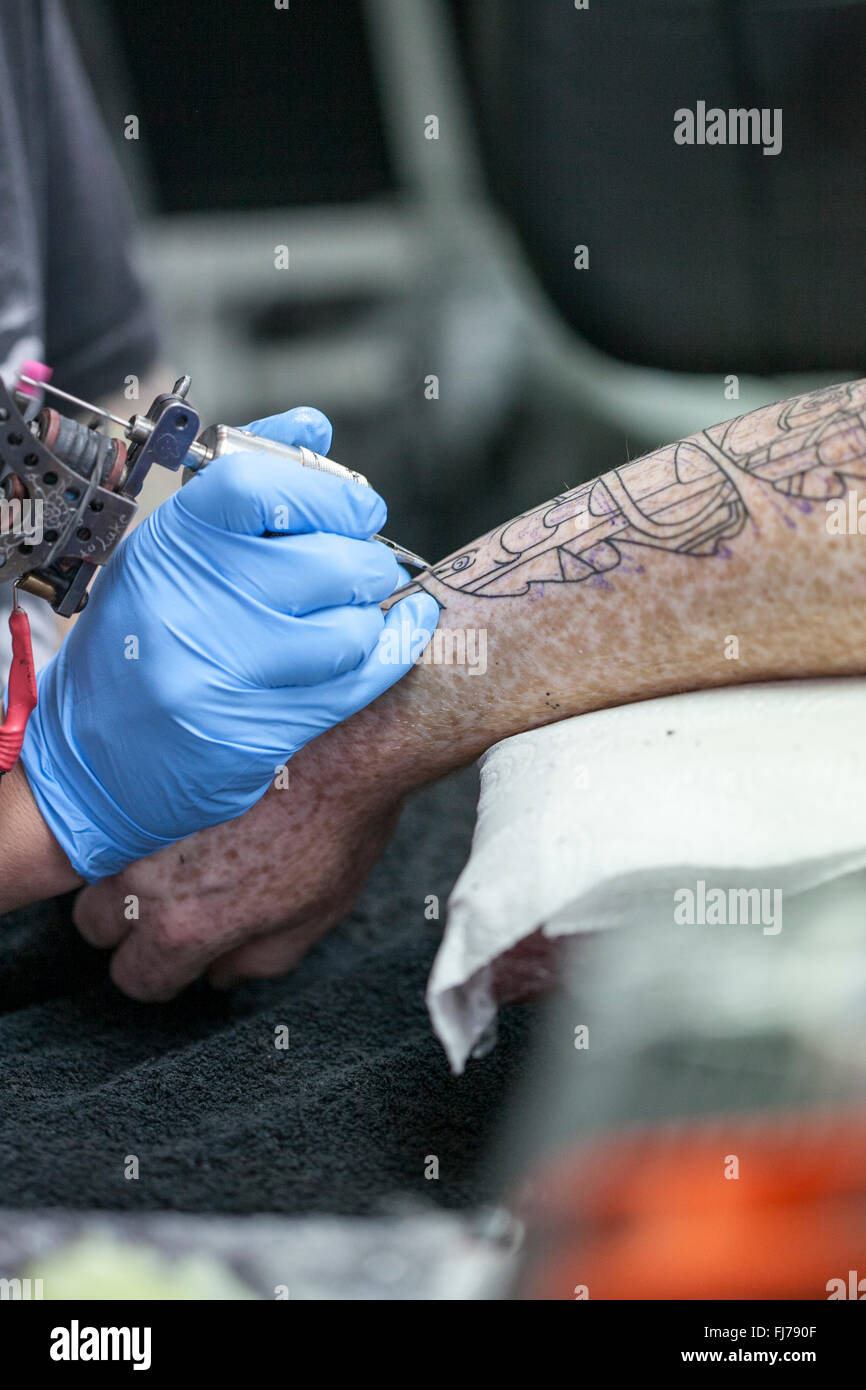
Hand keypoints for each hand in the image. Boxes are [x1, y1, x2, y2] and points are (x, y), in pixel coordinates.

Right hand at [21, 407, 437, 880]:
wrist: (93, 760)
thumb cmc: (143, 642)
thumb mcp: (171, 553)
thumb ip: (245, 484)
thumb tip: (315, 427)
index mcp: (168, 544)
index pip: (261, 484)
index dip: (329, 492)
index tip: (356, 509)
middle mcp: (188, 605)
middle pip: (327, 562)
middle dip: (366, 562)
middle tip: (363, 568)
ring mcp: (220, 674)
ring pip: (350, 628)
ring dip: (371, 617)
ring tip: (354, 613)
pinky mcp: (252, 732)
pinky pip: (353, 685)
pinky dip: (391, 652)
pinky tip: (398, 633)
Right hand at [73, 728, 404, 999]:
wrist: (341, 746)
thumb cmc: (335, 831)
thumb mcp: (313, 919)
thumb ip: (258, 961)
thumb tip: (220, 975)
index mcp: (186, 925)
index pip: (136, 977)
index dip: (163, 976)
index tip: (182, 961)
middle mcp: (145, 877)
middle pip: (95, 927)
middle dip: (129, 928)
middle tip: (173, 910)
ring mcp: (136, 823)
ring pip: (91, 870)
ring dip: (120, 875)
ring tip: (171, 862)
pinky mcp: (143, 779)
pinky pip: (111, 817)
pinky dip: (129, 827)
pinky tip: (170, 821)